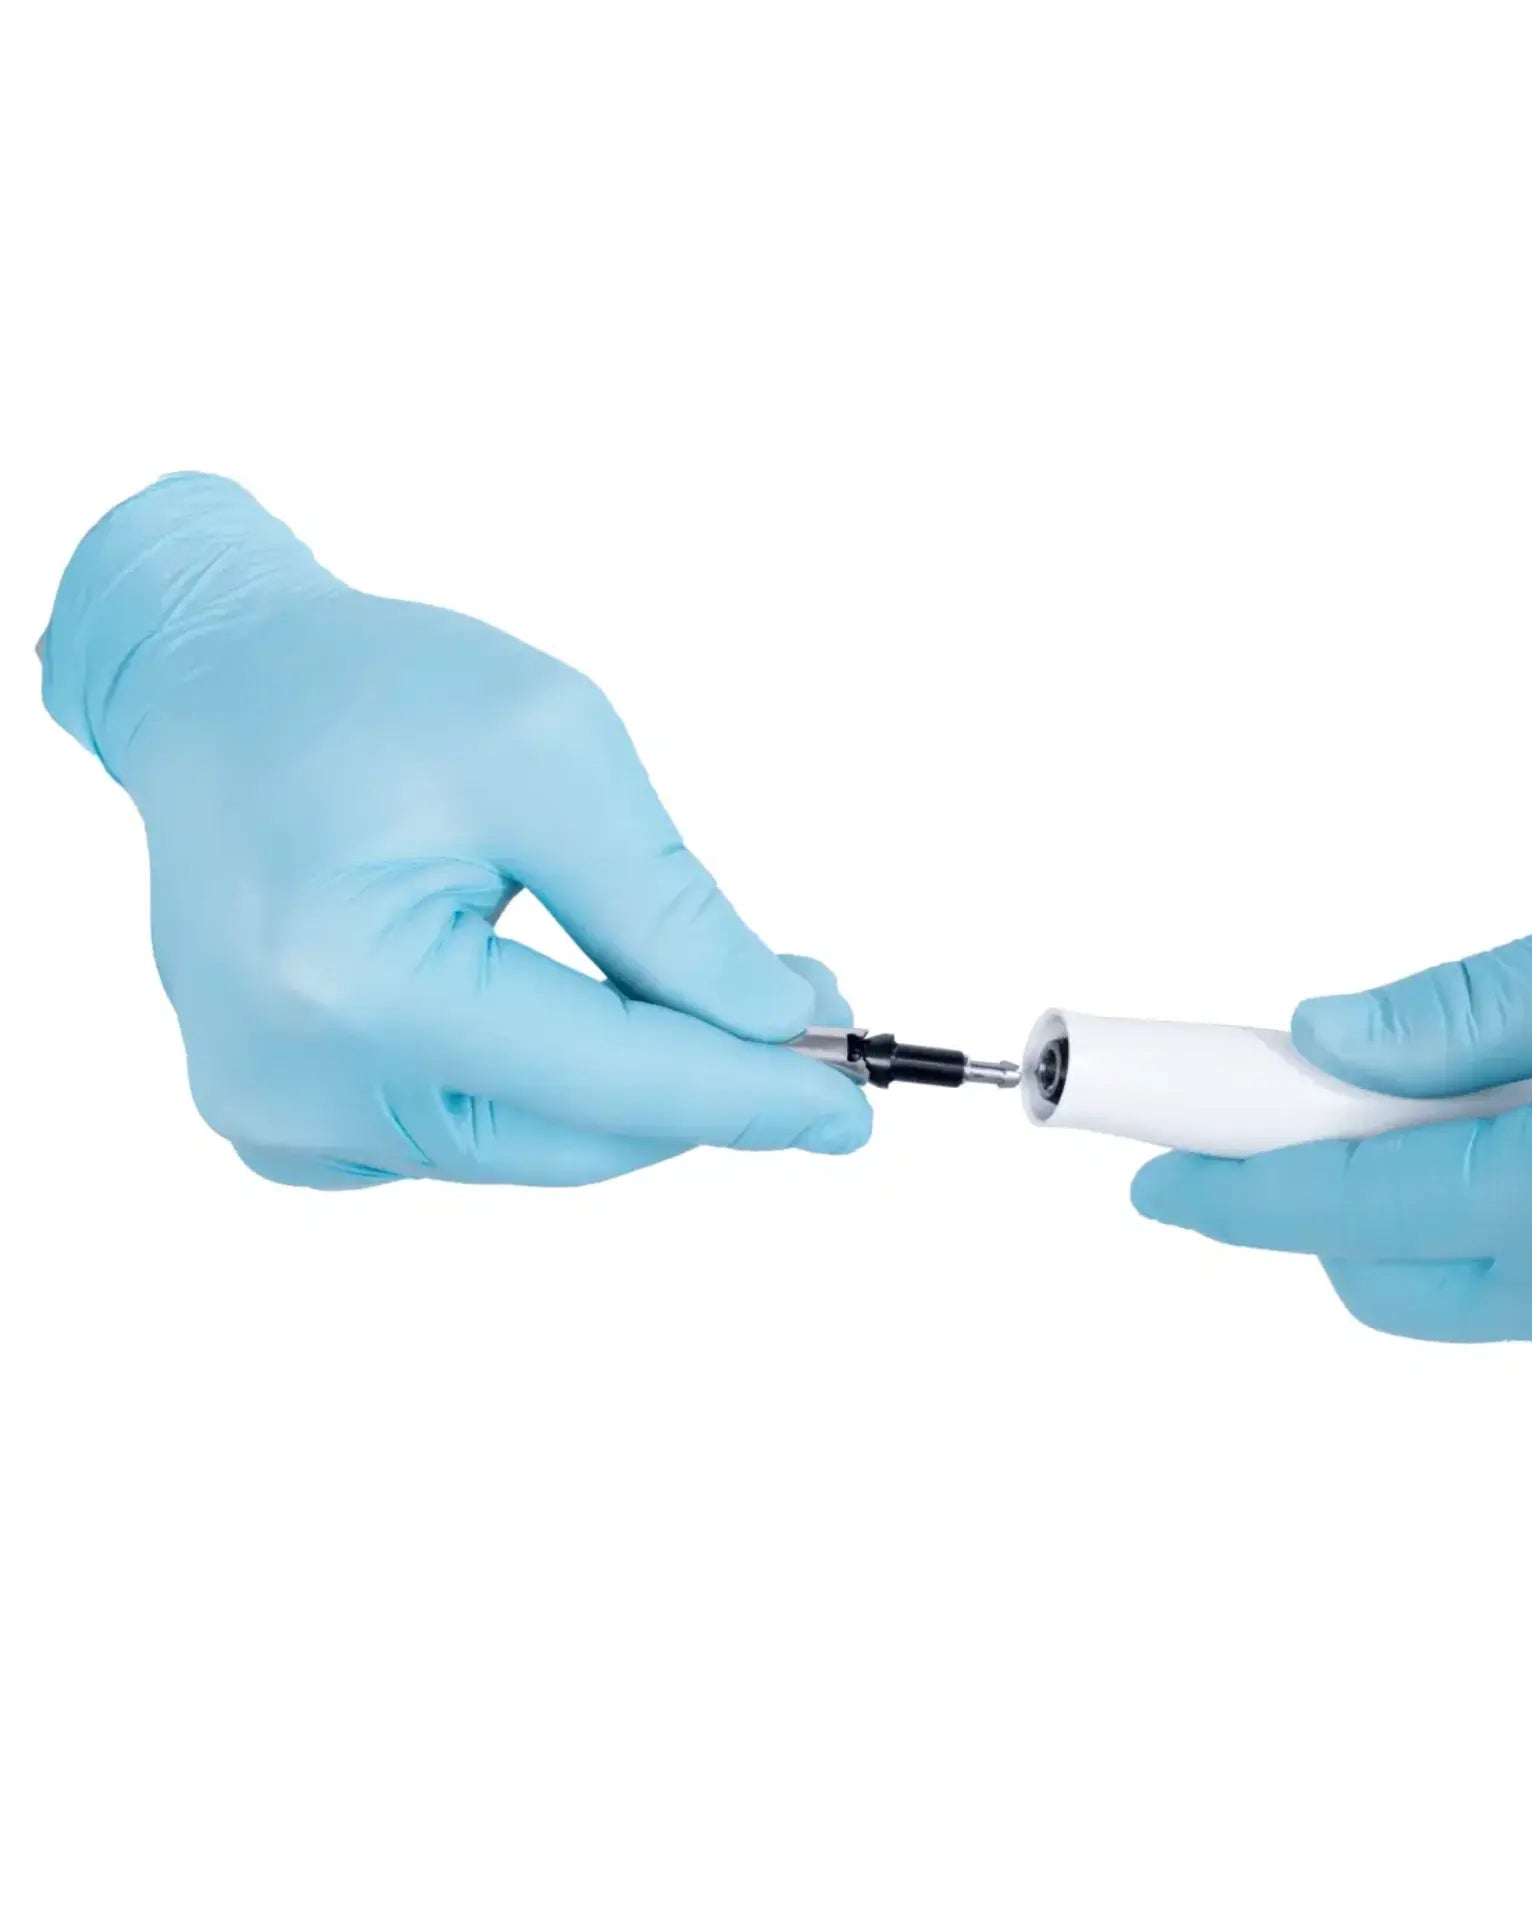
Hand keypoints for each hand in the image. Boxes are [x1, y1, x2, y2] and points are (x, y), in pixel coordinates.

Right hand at [40, 474, 870, 1187]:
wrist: (219, 689)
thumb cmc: (373, 690)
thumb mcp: (553, 749)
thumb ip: (668, 907)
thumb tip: (772, 1023)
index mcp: (354, 983)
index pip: (610, 1080)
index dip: (749, 1095)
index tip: (854, 1109)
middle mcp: (296, 1082)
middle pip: (580, 1134)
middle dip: (711, 1087)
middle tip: (813, 1019)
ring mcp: (277, 1116)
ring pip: (533, 1147)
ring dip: (639, 1088)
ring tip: (718, 1000)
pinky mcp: (282, 1124)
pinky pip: (467, 1139)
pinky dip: (552, 1091)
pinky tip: (587, 1016)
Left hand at [1132, 869, 1531, 1376]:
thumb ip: (1454, 1015)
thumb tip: (1320, 1044)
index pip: (1349, 1207)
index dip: (1233, 1187)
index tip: (1150, 1174)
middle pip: (1385, 1274)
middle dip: (1317, 1191)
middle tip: (1304, 1084)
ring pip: (1459, 1287)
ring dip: (1410, 1195)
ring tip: (1466, 1080)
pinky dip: (1492, 1212)